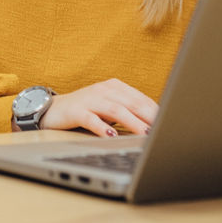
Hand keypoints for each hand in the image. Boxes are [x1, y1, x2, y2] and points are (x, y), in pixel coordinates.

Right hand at [39, 78, 158, 137]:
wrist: (52, 109)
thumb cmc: (85, 110)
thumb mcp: (108, 108)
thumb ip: (128, 112)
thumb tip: (154, 125)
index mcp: (115, 87)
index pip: (141, 99)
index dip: (156, 111)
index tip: (170, 123)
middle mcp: (104, 90)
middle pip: (131, 102)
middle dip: (148, 116)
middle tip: (162, 129)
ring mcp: (89, 99)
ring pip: (115, 110)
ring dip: (132, 122)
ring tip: (145, 133)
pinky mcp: (76, 110)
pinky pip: (91, 119)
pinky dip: (102, 127)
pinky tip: (111, 135)